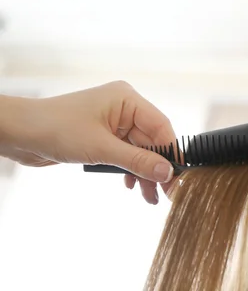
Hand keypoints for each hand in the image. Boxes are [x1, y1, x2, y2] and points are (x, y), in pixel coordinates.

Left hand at [0, 81, 176, 203]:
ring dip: (143, 173)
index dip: (171, 152)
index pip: (160, 126)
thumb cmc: (55, 129)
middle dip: (156, 168)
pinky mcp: (104, 136)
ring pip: (139, 150)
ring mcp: (114, 122)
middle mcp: (124, 108)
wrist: (19, 133)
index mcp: (127, 99)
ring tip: (149, 197)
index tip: (179, 176)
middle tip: (167, 193)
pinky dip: (128, 169)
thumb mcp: (101, 149)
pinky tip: (130, 186)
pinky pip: (125, 153)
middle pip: (151, 141)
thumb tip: (167, 172)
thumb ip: (136, 161)